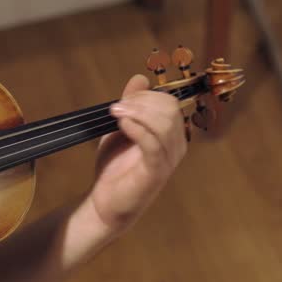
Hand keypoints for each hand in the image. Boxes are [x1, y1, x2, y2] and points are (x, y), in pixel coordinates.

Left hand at [87, 74, 187, 236]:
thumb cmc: (115, 167)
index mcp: (171, 134)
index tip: (122, 101)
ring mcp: (168, 160)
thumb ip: (132, 105)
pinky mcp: (156, 173)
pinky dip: (137, 129)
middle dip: (141, 102)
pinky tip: (122, 126)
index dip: (145, 96)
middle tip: (117, 107)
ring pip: (165, 123)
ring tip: (116, 115)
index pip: (169, 102)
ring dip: (137, 113)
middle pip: (170, 109)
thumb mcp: (121, 128)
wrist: (105, 203)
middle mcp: (176, 146)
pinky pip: (153, 143)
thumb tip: (140, 78)